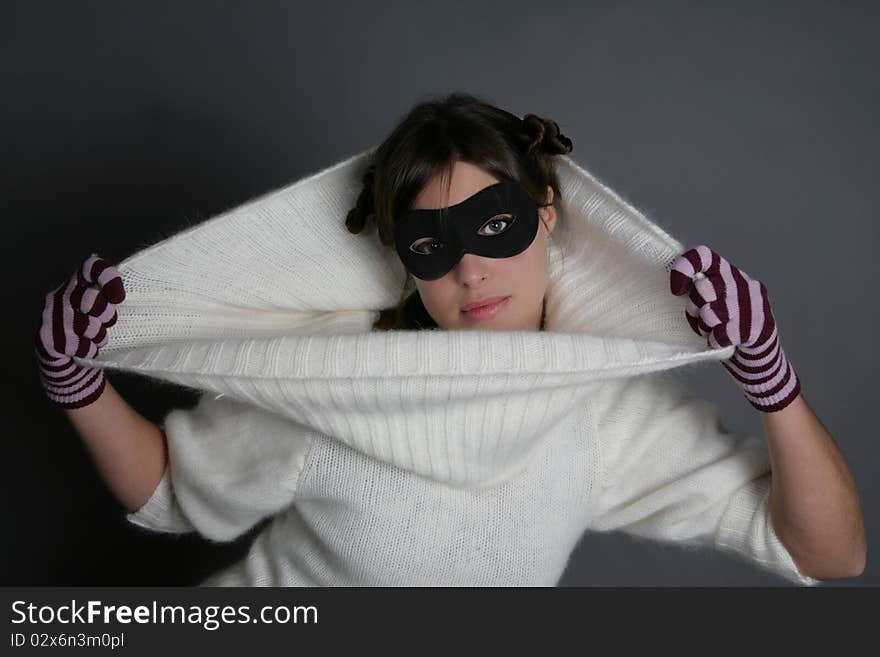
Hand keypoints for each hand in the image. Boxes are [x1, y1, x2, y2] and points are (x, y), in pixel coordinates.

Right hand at [34, 254, 125, 409]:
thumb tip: (145, 289)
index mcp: (77, 283)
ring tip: (97, 338)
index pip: (91, 267)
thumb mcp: (102, 311)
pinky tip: (86, 349)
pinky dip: (88, 350)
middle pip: (91, 299)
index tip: (119, 297)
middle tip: (107, 323)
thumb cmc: (91, 331)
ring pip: (86, 325)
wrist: (66, 360)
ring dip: (99, 337)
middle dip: (107, 316)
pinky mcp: (46, 336)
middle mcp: (60, 294)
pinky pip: (77, 345)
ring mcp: (50, 315)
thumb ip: (113, 298)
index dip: (108, 277)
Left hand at [669, 244, 799, 412]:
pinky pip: (723, 333)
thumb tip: (675, 286)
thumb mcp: (710, 305)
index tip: (676, 289)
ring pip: (711, 312)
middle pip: (703, 287)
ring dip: (705, 326)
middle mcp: (743, 282)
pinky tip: (720, 341)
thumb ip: (696, 293)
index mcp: (728, 273)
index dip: (684, 268)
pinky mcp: (759, 325)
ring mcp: (754, 303)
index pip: (704, 255)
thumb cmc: (725, 329)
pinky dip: (716, 340)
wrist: (758, 359)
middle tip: (701, 319)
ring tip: (712, 330)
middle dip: (694, 308)